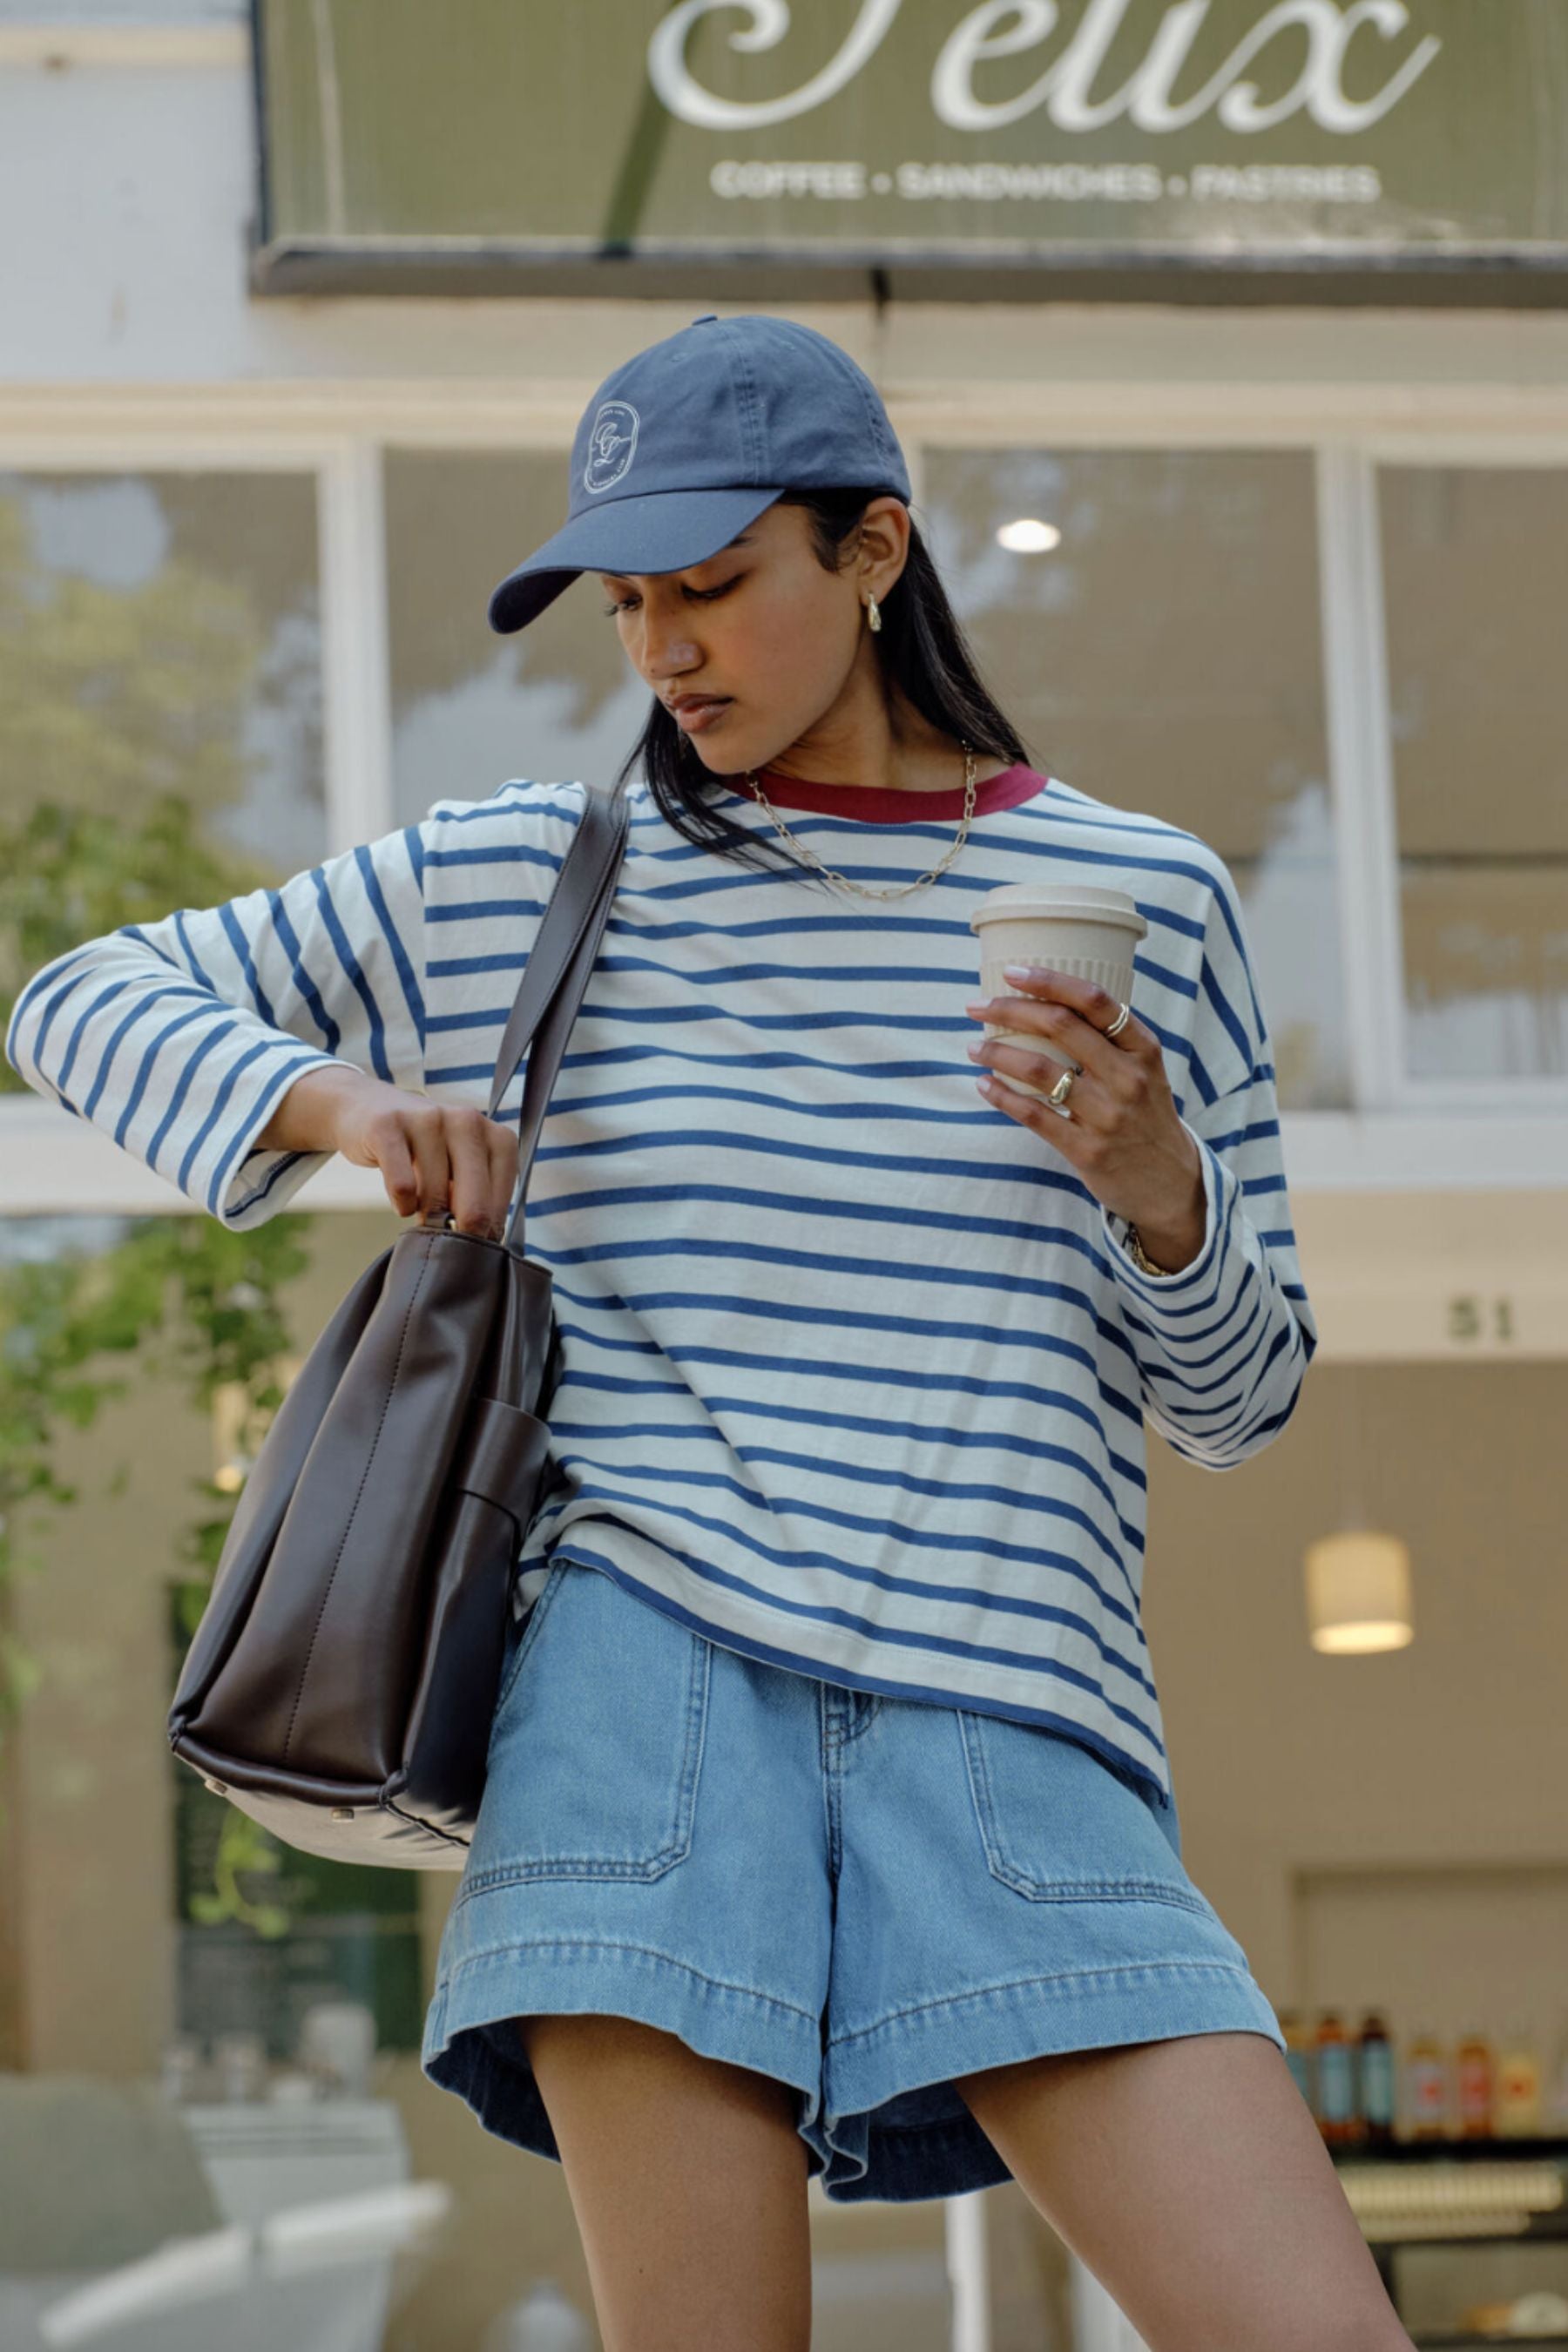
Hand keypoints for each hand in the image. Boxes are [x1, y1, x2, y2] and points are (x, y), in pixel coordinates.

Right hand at [331, 1080, 519, 1241]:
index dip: (486, 1231)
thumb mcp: (460, 1168)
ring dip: (424, 1215)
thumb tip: (482, 1244)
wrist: (368, 1107)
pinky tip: (402, 1200)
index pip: (500, 1201)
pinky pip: (402, 1185)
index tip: (471, 1239)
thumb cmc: (425, 1149)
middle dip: (460, 1233)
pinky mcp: (388, 1126)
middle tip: (447, 1242)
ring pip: (434, 1196)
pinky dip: (401, 1203)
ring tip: (419, 1208)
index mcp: (495, 1136)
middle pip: (475, 1205)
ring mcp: (428, 1119)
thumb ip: (478, 1198)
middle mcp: (467, 1121)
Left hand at [964, 966, 1205, 1271]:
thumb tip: (1047, 1006)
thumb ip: (1108, 1042)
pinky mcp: (1087, 1149)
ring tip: (974, 1047)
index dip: (1050, 981)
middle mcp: (1128, 1077)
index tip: (1013, 972)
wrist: (1171, 1183)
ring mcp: (1108, 1114)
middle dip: (1009, 1010)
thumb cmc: (1146, 1118)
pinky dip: (1002, 1096)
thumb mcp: (1145, 1072)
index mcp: (1143, 1049)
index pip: (1094, 1000)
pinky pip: (1033, 1115)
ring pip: (1039, 1069)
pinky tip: (984, 1085)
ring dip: (997, 1053)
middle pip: (1060, 1026)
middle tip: (977, 1007)